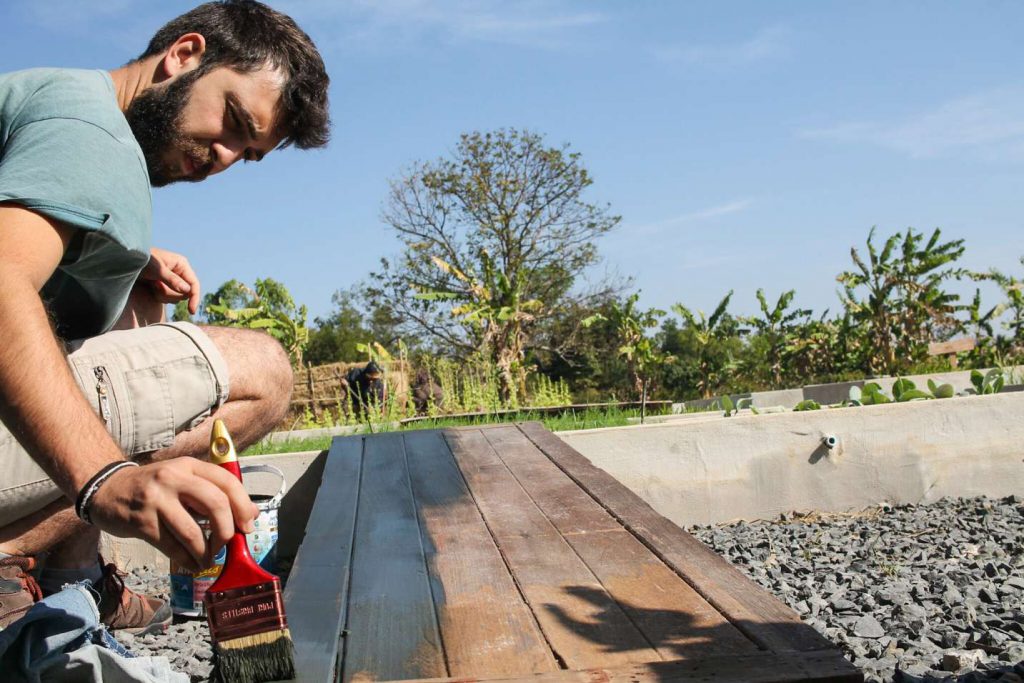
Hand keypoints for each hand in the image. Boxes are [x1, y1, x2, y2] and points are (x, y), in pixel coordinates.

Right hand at [88, 459, 258, 570]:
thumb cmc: (155, 488)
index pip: (227, 481)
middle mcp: (174, 478)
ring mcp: (156, 500)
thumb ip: (214, 493)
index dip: (243, 506)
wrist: (108, 489)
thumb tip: (250, 515)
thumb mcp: (183, 479)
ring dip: (206, 552)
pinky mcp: (142, 522)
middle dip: (226, 531)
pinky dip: (187, 560)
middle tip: (226, 545)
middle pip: (215, 504)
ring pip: (193, 532)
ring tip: (208, 559)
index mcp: (190, 466)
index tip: (247, 526)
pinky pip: (172, 547)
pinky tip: (192, 564)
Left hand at [141, 247, 200, 314]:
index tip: (191, 311)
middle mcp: (179, 273)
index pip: (194, 284)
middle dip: (170, 293)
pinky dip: (158, 295)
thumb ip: (172, 280)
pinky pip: (167, 298)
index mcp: (182, 265)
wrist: (127, 261)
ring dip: (162, 294)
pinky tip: (151, 286)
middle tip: (156, 285)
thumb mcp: (157, 270)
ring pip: (175, 297)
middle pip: (184, 293)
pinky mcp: (165, 286)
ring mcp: (173, 280)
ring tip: (152, 284)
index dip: (194, 298)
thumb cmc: (142, 260)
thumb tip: (187, 290)